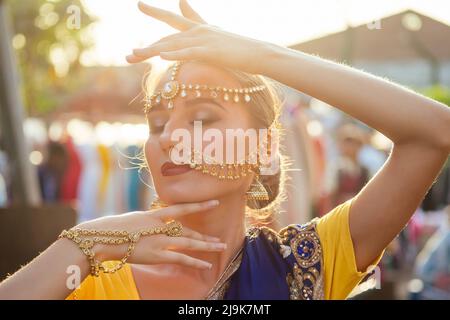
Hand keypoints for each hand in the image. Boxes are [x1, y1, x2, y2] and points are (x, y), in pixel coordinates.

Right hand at [74, 200, 224, 269]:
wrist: (102, 238)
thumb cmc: (113, 229)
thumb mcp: (134, 219)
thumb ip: (148, 221)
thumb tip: (156, 223)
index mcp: (154, 215)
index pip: (182, 208)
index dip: (199, 205)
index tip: (215, 203)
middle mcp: (160, 226)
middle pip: (189, 230)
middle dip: (205, 236)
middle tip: (221, 239)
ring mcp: (160, 240)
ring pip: (189, 243)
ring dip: (206, 246)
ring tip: (221, 247)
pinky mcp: (157, 255)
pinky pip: (181, 259)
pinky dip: (194, 262)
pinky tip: (206, 265)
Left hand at [126, 0, 276, 74]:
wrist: (259, 53)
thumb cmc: (239, 48)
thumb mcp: (217, 33)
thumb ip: (199, 20)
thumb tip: (183, 3)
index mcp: (199, 28)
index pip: (174, 20)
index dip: (156, 12)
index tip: (139, 5)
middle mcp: (199, 31)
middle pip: (167, 39)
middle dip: (147, 48)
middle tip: (128, 56)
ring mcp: (204, 40)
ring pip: (173, 46)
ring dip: (152, 52)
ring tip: (134, 56)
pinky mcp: (211, 51)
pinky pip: (189, 53)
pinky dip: (175, 54)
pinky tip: (161, 56)